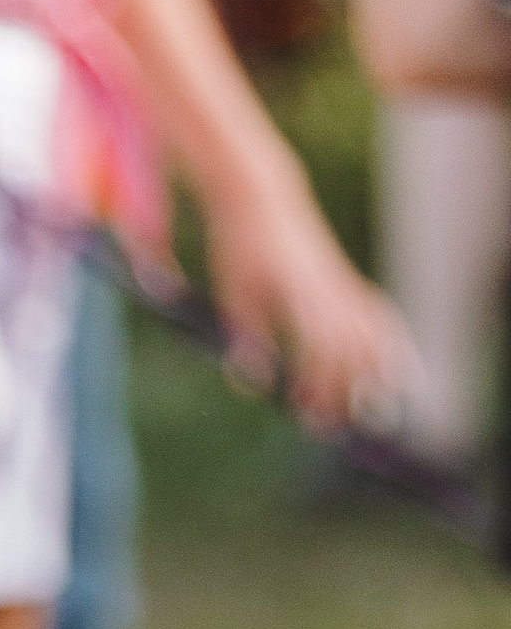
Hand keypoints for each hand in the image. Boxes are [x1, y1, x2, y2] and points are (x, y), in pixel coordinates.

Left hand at [204, 168, 420, 430]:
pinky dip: (391, 346)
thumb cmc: (240, 247)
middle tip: (325, 427)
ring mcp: (342, 285)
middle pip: (351, 349)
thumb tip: (254, 384)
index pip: (320, 344)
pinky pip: (379, 317)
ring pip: (374, 334)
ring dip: (374, 375)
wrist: (263, 200)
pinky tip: (397, 374)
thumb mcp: (233, 293)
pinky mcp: (346, 283)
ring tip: (371, 411)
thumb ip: (246, 337)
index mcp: (300, 291)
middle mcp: (330, 289)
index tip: (304, 410)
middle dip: (341, 391)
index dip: (317, 381)